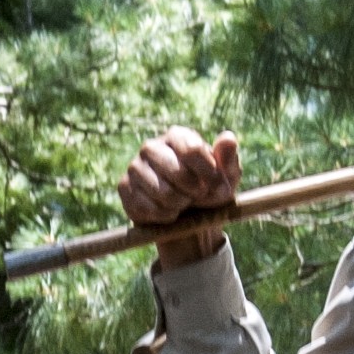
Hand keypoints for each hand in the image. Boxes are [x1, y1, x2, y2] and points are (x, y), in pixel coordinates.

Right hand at [119, 123, 241, 266]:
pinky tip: (170, 212)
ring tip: (184, 204)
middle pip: (176, 171)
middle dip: (194, 192)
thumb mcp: (226, 176)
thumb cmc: (209, 190)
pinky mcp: (124, 189)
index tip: (220, 189)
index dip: (209, 174)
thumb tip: (228, 139)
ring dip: (180, 205)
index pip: (192, 150)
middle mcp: (151, 147)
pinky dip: (164, 216)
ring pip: (162, 192)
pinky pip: (146, 208)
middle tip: (199, 197)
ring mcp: (135, 168)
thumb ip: (228, 158)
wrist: (187, 217)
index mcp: (177, 136)